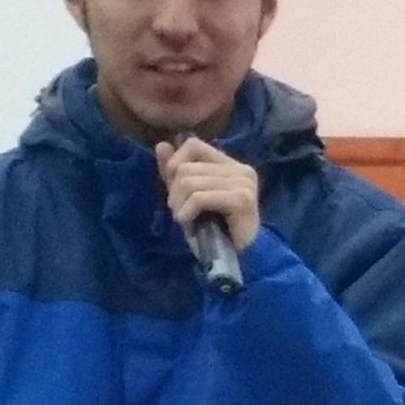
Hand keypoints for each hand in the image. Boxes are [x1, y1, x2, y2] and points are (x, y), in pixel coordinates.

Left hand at [158, 139, 261, 258]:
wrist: (240, 260)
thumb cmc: (216, 230)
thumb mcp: (189, 197)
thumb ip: (176, 172)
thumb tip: (161, 145)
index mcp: (230, 165)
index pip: (193, 145)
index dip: (175, 164)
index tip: (175, 190)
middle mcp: (240, 169)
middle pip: (186, 167)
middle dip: (174, 193)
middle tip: (180, 213)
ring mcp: (243, 183)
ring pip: (190, 182)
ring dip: (179, 206)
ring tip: (185, 220)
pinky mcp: (242, 199)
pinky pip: (199, 198)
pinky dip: (187, 212)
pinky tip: (190, 226)